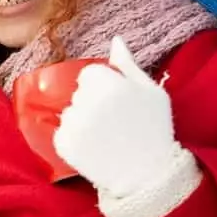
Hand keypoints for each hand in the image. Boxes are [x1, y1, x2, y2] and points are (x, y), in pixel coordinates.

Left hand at [52, 37, 201, 216]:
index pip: (89, 75)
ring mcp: (73, 124)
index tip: (117, 104)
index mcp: (109, 85)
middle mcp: (87, 102)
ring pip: (70, 113)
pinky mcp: (64, 144)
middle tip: (114, 124)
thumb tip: (115, 40)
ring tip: (105, 138)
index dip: (103, 88)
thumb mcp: (152, 93)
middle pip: (79, 93)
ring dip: (82, 122)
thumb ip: (128, 65)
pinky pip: (62, 133)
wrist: (147, 175)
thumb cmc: (154, 129)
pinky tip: (94, 149)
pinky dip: (74, 140)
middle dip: (91, 104)